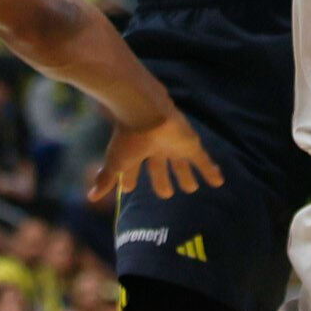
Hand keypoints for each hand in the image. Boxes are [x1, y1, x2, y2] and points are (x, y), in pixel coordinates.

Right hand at [88, 108, 224, 202]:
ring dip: (186, 177)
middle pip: (159, 168)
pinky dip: (211, 172)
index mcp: (137, 152)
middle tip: (165, 194)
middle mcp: (155, 149)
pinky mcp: (190, 145)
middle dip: (162, 182)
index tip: (129, 189)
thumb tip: (90, 198)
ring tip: (191, 188)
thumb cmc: (128, 137)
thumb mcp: (116, 162)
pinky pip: (203, 161)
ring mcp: (174, 146)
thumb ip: (106, 179)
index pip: (133, 169)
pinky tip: (219, 182)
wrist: (145, 112)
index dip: (132, 180)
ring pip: (181, 165)